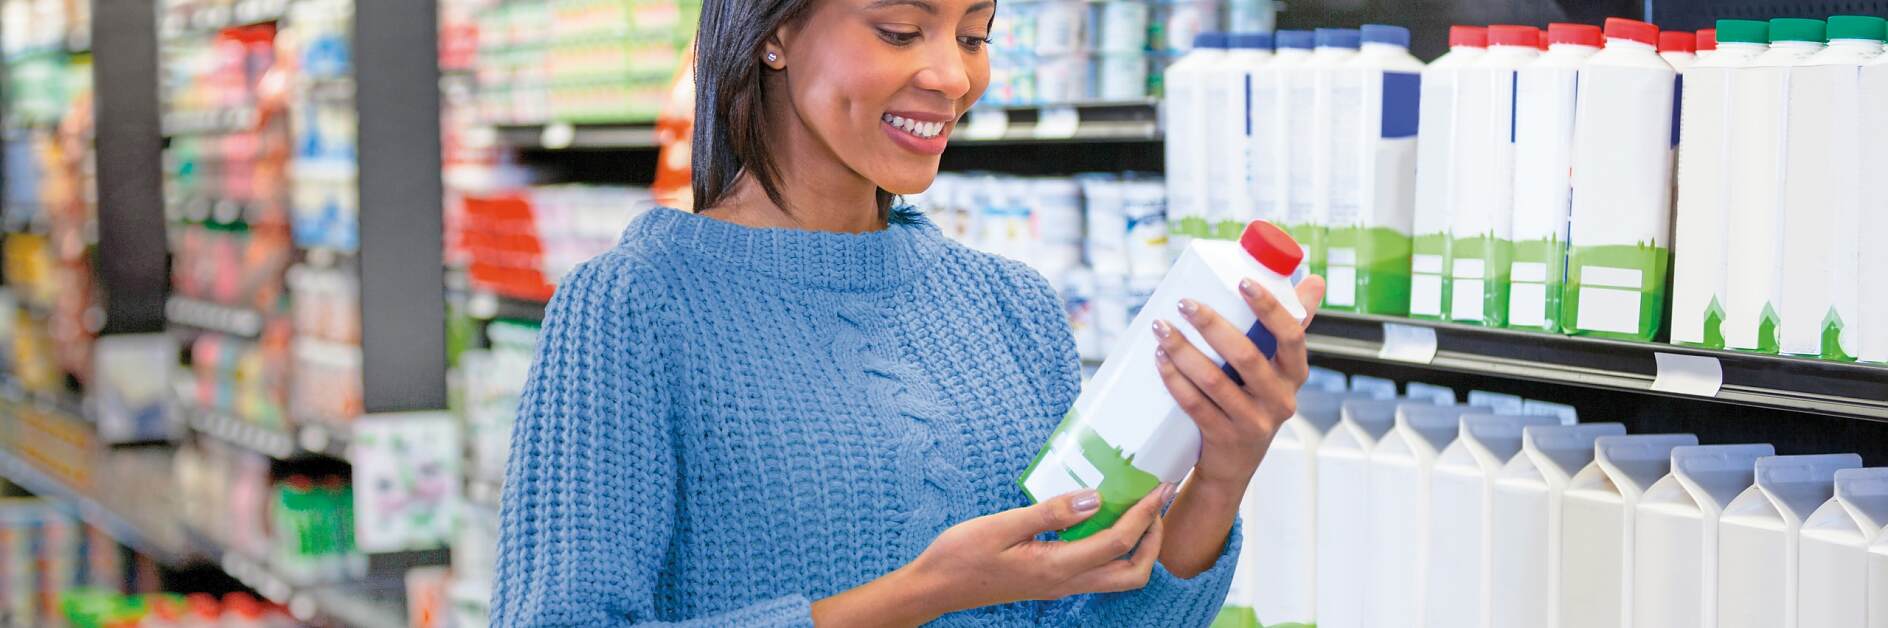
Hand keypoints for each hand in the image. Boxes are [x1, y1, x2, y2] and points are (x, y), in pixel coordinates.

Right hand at [896, 485, 1172, 620]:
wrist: (935, 587)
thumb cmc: (960, 554)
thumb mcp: (1001, 525)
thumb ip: (1050, 513)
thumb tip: (1095, 498)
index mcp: (1056, 567)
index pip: (1117, 543)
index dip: (1143, 515)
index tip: (1157, 489)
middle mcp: (1065, 582)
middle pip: (1132, 574)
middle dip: (1154, 540)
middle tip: (1155, 504)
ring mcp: (1059, 586)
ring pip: (1118, 577)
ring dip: (1138, 547)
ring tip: (1138, 511)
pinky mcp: (1051, 581)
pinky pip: (1097, 571)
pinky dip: (1114, 549)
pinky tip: (1101, 520)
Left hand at [1152, 275, 1325, 489]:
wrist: (1234, 463)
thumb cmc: (1254, 400)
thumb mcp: (1278, 368)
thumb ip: (1291, 324)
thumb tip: (1313, 280)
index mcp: (1295, 373)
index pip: (1292, 335)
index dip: (1269, 307)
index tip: (1242, 281)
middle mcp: (1280, 399)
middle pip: (1246, 356)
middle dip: (1212, 324)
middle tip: (1185, 302)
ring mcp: (1253, 422)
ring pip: (1214, 381)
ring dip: (1184, 350)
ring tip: (1161, 327)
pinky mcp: (1224, 438)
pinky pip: (1196, 405)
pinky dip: (1175, 380)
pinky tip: (1160, 359)